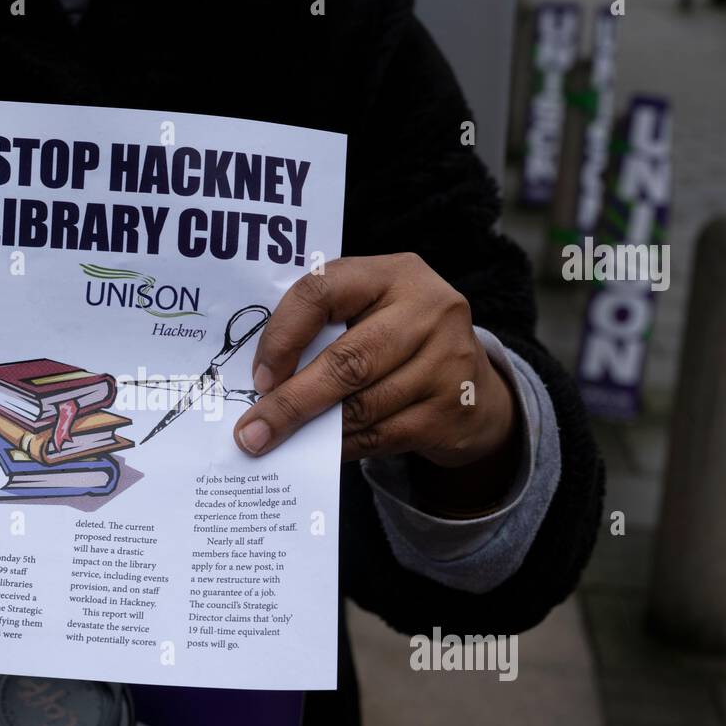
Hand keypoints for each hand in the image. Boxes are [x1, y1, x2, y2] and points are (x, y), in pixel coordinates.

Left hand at [234, 254, 519, 507]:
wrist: (473, 388)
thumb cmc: (397, 344)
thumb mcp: (367, 316)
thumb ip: (323, 333)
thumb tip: (263, 386)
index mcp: (394, 273)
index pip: (321, 291)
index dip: (282, 336)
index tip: (259, 377)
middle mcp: (429, 310)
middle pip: (347, 361)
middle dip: (292, 402)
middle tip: (252, 432)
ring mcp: (448, 360)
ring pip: (364, 405)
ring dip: (316, 431)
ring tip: (280, 444)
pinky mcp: (454, 407)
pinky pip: (383, 435)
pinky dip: (346, 446)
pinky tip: (324, 451)